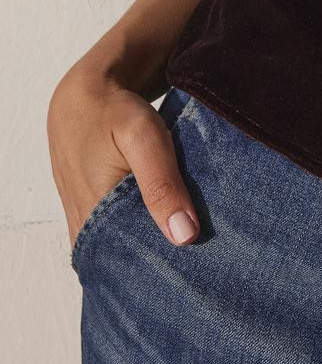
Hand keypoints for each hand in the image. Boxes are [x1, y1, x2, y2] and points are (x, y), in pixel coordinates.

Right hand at [48, 62, 200, 255]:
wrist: (85, 90)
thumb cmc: (114, 110)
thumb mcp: (143, 138)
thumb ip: (161, 185)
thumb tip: (184, 236)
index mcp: (92, 217)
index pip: (128, 265)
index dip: (160, 270)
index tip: (194, 274)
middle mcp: (83, 225)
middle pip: (123, 258)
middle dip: (156, 262)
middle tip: (198, 265)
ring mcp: (82, 216)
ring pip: (118, 244)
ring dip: (147, 244)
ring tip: (187, 248)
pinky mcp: (87, 204)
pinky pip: (112, 229)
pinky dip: (135, 229)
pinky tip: (164, 226)